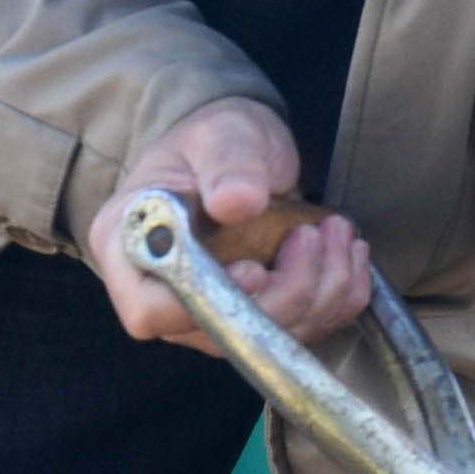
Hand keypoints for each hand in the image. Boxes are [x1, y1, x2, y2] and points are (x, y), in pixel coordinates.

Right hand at [100, 96, 363, 344]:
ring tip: (335, 230)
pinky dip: (338, 296)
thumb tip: (236, 201)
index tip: (254, 269)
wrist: (240, 154)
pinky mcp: (253, 319)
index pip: (150, 309)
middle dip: (286, 290)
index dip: (203, 301)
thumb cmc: (215, 142)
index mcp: (130, 248)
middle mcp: (164, 294)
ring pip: (270, 339)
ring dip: (322, 288)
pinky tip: (344, 253)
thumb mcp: (222, 134)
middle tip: (311, 233)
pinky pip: (304, 330)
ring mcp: (209, 314)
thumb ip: (228, 163)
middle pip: (221, 333)